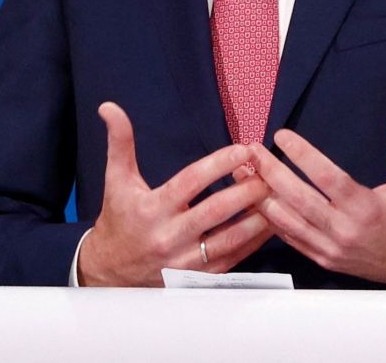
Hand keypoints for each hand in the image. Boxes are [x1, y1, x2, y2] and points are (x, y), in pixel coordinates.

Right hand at [77, 102, 274, 286]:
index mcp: (152, 209)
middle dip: (246, 190)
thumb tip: (109, 107)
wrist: (111, 270)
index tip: (243, 149)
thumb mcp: (117, 179)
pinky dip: (253, 243)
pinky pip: (232, 260)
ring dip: (256, 218)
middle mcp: (169, 236)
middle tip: (268, 172)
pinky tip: (268, 224)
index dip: (219, 164)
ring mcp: (185, 261)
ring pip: (229, 240)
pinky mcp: (197, 278)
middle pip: (216, 212)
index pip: (190, 183)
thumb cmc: (118, 218)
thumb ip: (119, 142)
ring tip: (275, 196)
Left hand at [249, 111, 385, 289]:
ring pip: (288, 221)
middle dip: (271, 172)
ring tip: (244, 172)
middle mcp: (345, 230)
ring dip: (263, 196)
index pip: (326, 177)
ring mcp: (332, 248)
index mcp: (366, 208)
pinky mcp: (325, 259)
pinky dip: (272, 220)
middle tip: (251, 150)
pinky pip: (292, 239)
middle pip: (298, 199)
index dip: (302, 154)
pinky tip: (257, 200)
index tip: (281, 134)